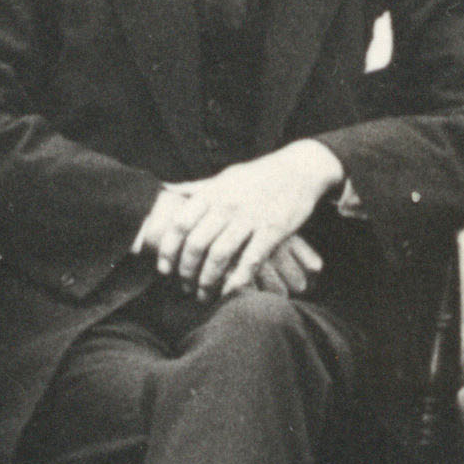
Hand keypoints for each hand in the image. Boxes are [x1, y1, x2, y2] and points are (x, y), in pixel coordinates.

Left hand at [139, 140, 342, 297]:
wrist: (299, 168)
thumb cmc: (258, 175)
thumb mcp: (224, 177)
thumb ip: (197, 188)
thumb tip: (167, 190)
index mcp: (211, 193)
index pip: (180, 223)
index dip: (168, 249)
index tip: (164, 268)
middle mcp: (227, 205)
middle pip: (197, 244)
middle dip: (187, 271)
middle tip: (185, 286)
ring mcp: (250, 218)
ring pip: (220, 256)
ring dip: (208, 280)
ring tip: (203, 294)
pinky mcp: (273, 230)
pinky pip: (250, 260)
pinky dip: (237, 280)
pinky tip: (229, 292)